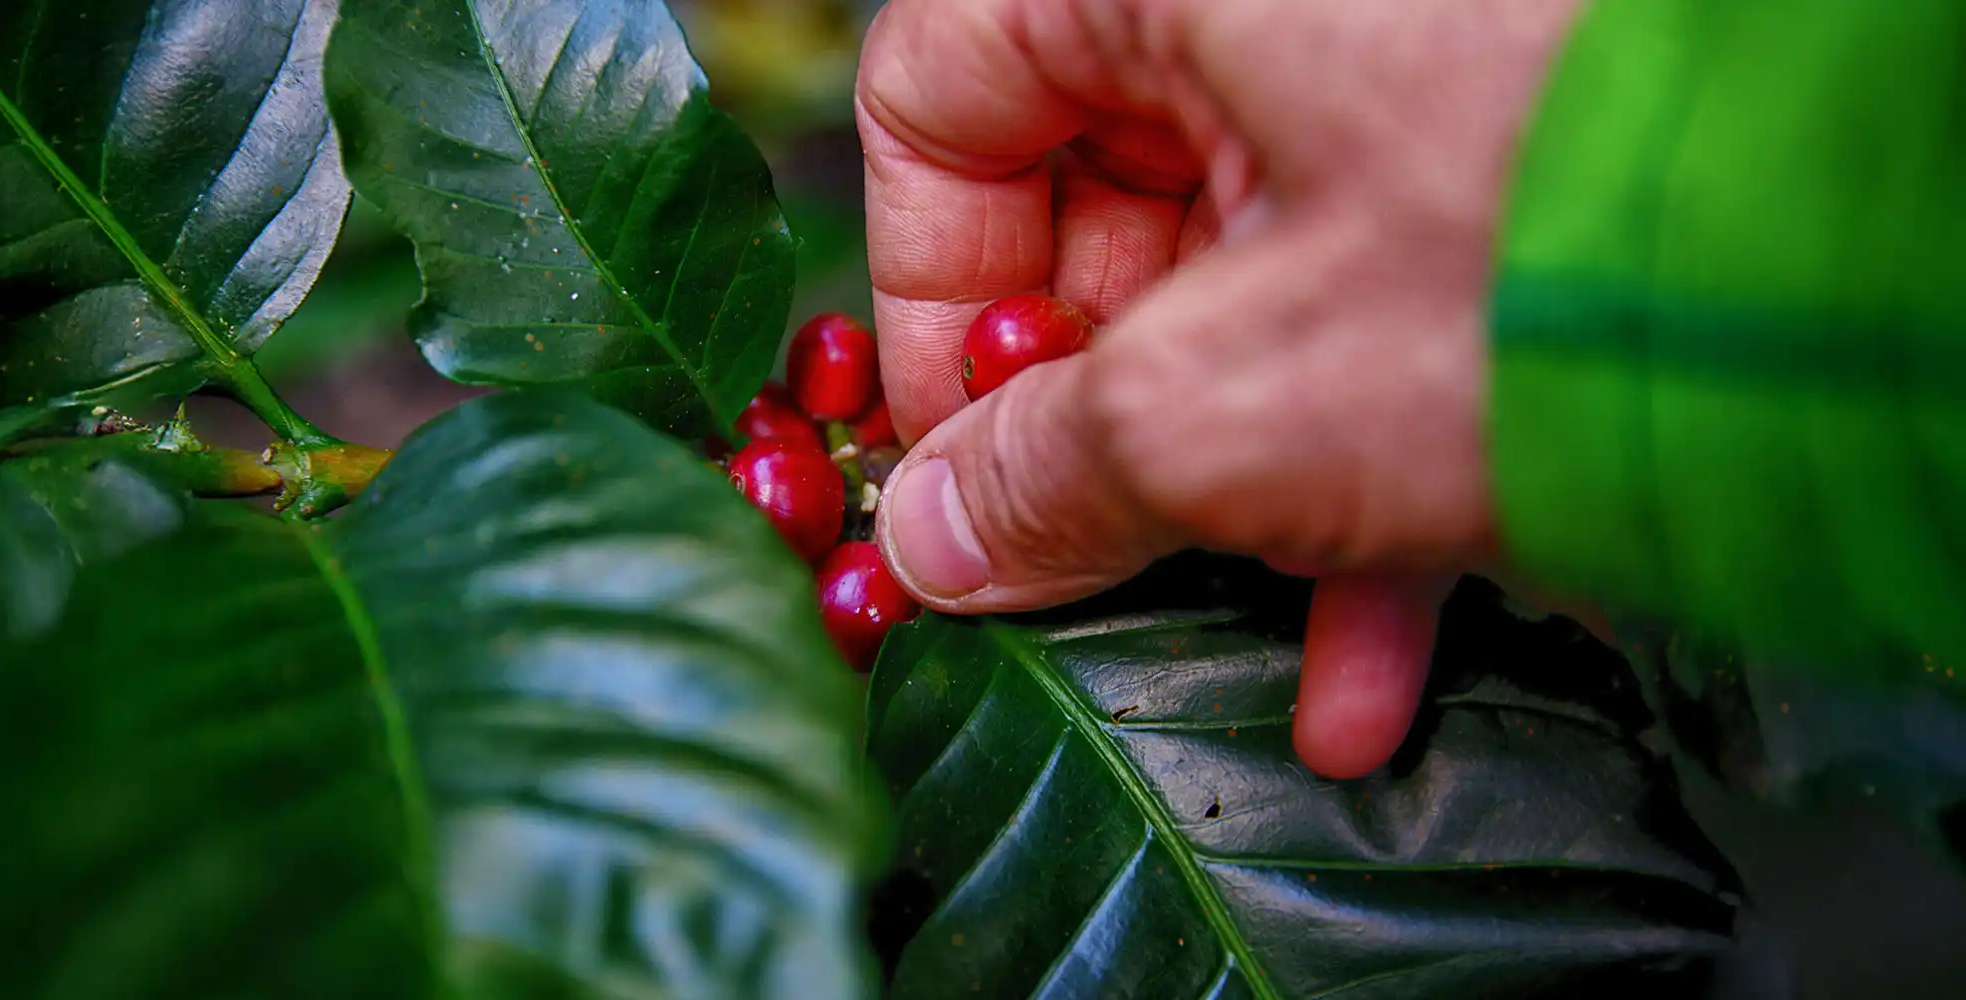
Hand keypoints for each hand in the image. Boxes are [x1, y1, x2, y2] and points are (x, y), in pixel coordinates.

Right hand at [857, 0, 1581, 776]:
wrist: (1888, 256)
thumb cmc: (1550, 261)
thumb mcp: (1234, 401)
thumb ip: (1045, 473)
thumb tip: (938, 537)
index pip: (944, 99)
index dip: (925, 299)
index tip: (952, 452)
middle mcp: (1285, 5)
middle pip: (1103, 211)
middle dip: (1098, 421)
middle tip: (1086, 551)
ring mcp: (1403, 73)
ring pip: (1248, 281)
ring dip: (1237, 483)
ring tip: (1242, 632)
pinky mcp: (1505, 167)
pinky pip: (1380, 307)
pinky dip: (1363, 466)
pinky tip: (1375, 641)